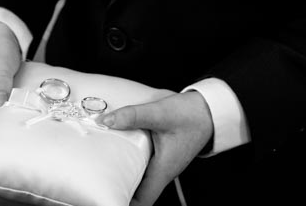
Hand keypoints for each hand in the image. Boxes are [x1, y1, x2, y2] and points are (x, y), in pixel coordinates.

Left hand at [99, 91, 213, 205]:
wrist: (208, 109)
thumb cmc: (191, 115)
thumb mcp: (160, 113)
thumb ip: (133, 116)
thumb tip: (106, 121)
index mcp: (163, 170)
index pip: (142, 200)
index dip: (123, 201)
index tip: (108, 197)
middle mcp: (162, 170)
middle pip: (136, 190)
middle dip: (117, 186)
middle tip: (97, 178)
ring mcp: (161, 162)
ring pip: (138, 176)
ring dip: (122, 171)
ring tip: (101, 163)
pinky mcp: (160, 152)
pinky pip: (141, 162)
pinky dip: (128, 158)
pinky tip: (117, 145)